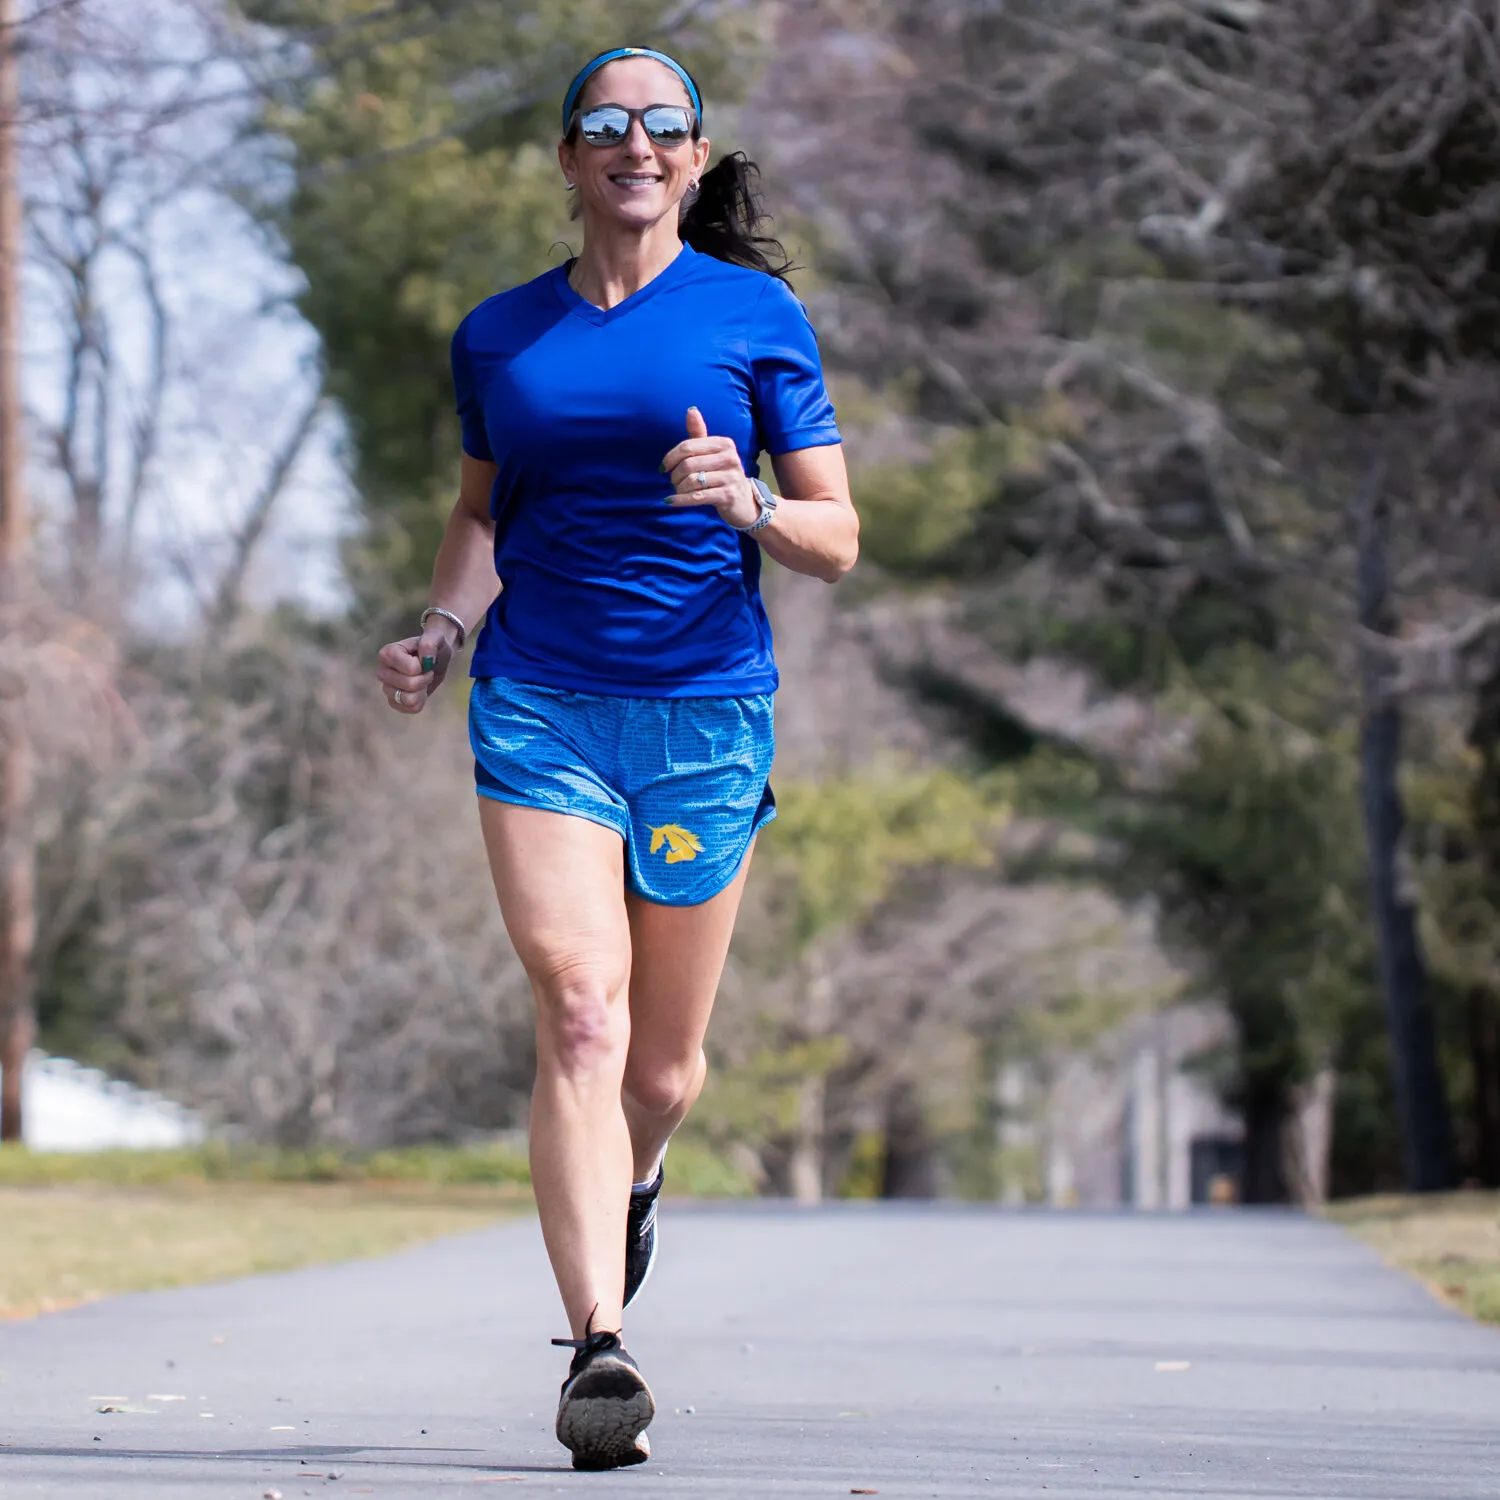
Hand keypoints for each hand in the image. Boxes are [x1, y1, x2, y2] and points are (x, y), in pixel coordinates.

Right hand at [377, 616, 458, 714]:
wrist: (436, 657)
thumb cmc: (433, 645)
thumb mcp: (436, 637)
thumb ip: (430, 643)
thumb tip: (425, 658)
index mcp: (388, 653)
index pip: (411, 669)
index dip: (423, 667)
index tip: (425, 661)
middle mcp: (382, 672)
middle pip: (409, 685)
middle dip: (424, 679)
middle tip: (427, 672)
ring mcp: (387, 688)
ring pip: (407, 700)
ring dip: (422, 692)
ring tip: (423, 682)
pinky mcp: (394, 701)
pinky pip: (409, 709)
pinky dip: (420, 702)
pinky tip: (421, 692)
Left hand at [662, 407, 758, 528]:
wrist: (743, 501)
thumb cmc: (722, 474)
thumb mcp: (712, 452)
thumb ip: (699, 434)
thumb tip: (691, 409)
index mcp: (724, 444)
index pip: (688, 446)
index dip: (671, 457)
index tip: (664, 467)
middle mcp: (730, 458)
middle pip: (688, 464)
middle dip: (675, 475)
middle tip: (673, 482)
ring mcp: (730, 478)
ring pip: (692, 481)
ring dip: (679, 488)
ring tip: (678, 491)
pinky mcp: (728, 496)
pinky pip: (698, 497)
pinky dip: (681, 499)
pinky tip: (671, 500)